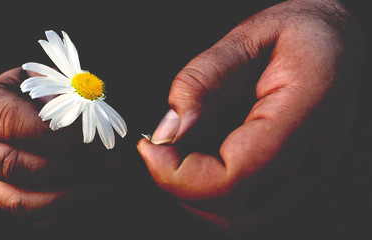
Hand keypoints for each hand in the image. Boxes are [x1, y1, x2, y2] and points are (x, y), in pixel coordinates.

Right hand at [0, 67, 119, 222]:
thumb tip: (86, 118)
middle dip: (67, 167)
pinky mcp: (7, 196)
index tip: (89, 139)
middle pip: (14, 166)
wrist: (29, 106)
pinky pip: (33, 215)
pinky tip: (94, 192)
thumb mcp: (49, 80)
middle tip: (106, 162)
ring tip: (106, 181)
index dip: (53, 134)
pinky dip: (66, 209)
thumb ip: (62, 94)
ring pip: (20, 201)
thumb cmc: (42, 90)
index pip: (12, 123)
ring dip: (69, 194)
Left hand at [137, 0, 361, 233]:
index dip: (181, 174)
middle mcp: (310, 156)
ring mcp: (304, 173)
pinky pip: (246, 206)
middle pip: (233, 208)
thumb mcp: (247, 35)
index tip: (151, 147)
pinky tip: (200, 156)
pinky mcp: (293, 177)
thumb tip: (169, 130)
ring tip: (178, 151)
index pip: (236, 174)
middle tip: (159, 147)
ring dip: (194, 192)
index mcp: (303, 112)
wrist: (339, 42)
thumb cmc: (300, 33)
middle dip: (180, 184)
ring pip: (237, 217)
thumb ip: (203, 79)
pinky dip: (211, 190)